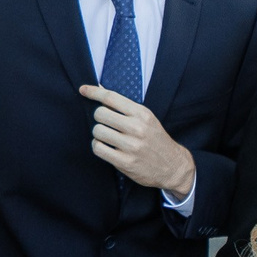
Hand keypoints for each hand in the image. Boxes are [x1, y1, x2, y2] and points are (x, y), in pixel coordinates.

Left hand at [79, 85, 197, 197]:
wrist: (173, 167)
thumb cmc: (156, 140)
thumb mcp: (147, 119)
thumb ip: (126, 108)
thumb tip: (101, 91)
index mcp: (142, 113)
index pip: (111, 97)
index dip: (94, 92)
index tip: (83, 90)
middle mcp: (137, 128)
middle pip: (100, 113)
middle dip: (99, 117)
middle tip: (106, 123)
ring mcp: (131, 146)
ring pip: (97, 131)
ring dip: (98, 134)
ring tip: (107, 137)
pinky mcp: (125, 162)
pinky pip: (98, 148)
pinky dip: (98, 146)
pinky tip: (105, 147)